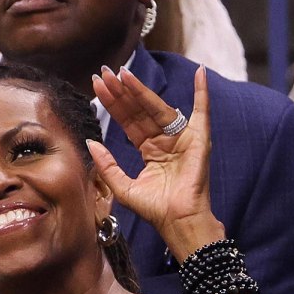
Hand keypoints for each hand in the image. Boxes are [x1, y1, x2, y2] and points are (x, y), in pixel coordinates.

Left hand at [89, 65, 224, 258]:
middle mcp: (164, 139)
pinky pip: (203, 112)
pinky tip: (200, 72)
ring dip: (141, 90)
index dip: (113, 103)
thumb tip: (91, 142)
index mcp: (148, 148)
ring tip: (123, 74)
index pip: (127, 120)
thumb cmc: (154, 208)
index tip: (97, 85)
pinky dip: (203, 93)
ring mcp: (181, 137)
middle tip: (104, 73)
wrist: (177, 221)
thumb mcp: (122, 186)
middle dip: (121, 92)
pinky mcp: (199, 139)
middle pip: (139, 110)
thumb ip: (107, 165)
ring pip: (158, 107)